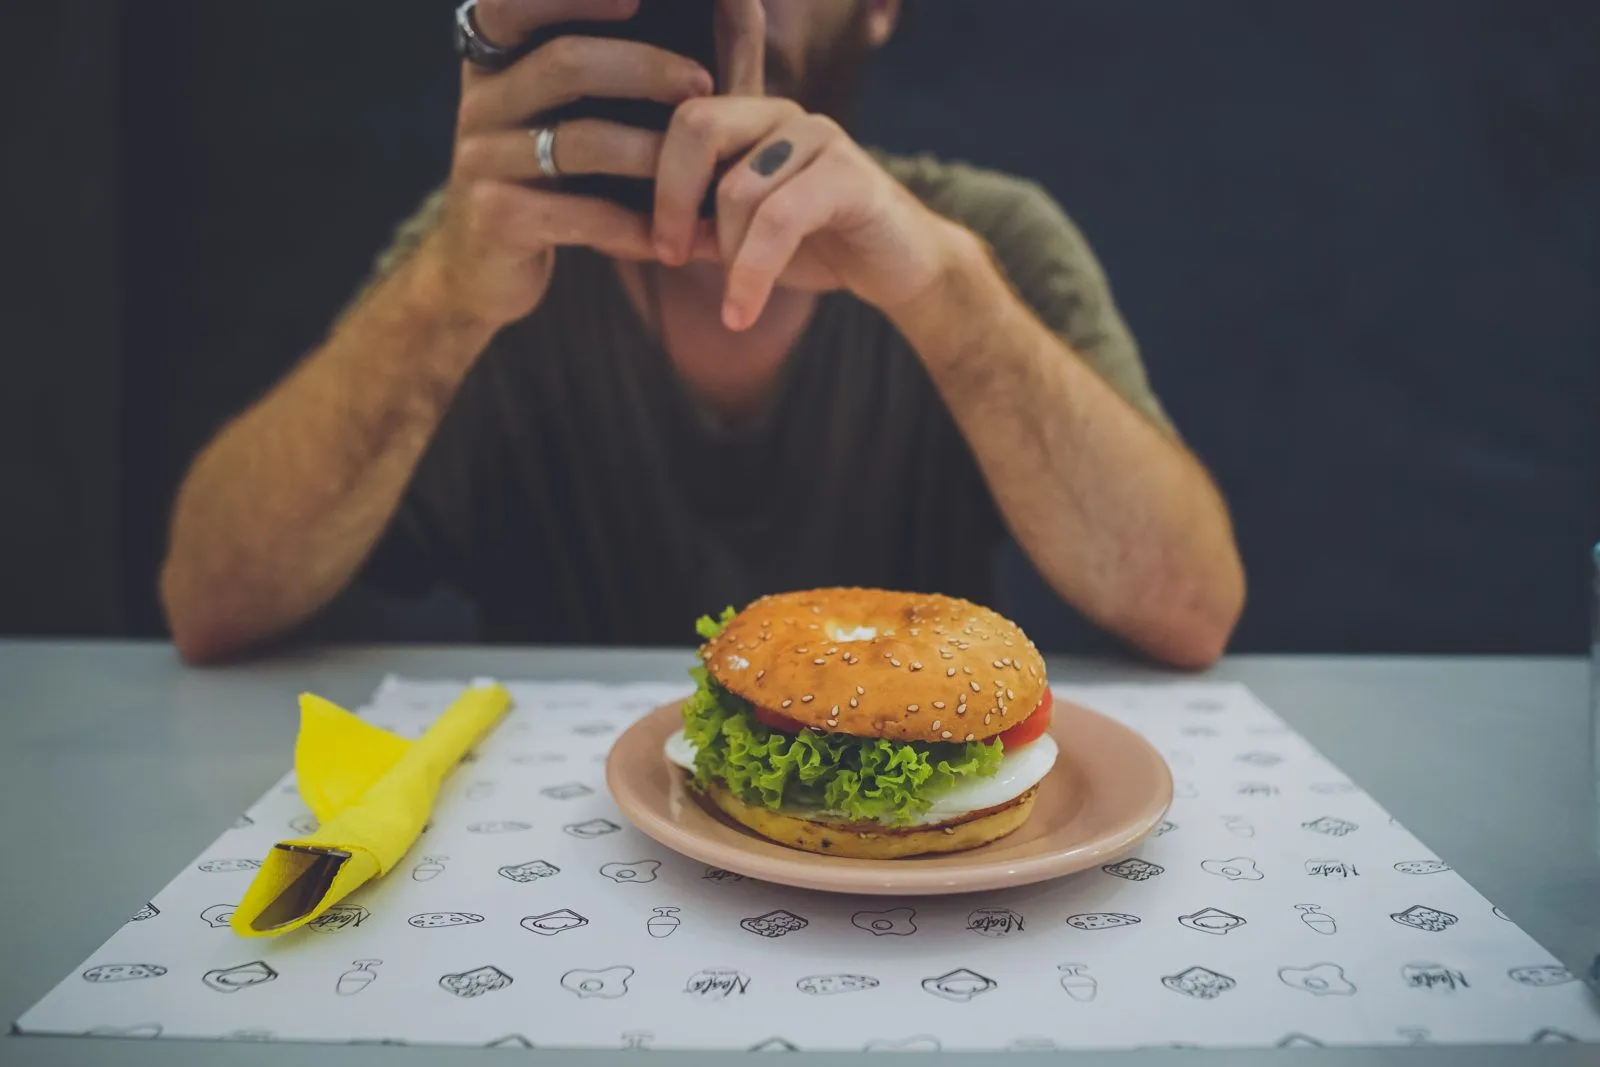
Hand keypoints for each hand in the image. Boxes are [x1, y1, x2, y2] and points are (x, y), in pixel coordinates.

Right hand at [415, 0, 749, 328]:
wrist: (481, 266)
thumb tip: (709, 14)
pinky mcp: (495, 218)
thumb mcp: (558, 114)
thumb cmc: (546, 177)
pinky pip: (580, 214)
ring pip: (579, 140)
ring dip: (653, 152)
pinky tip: (674, 235)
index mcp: (494, 60)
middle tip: (702, 85)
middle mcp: (480, 100)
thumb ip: (604, 67)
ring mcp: (480, 160)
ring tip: (705, 166)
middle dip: (645, 68)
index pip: (515, 5)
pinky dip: (635, 225)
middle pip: (565, 63)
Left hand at [649, 96, 971, 330]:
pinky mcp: (849, 174)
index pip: (679, 122)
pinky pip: (778, 220)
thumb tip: (615, 234)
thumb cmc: (818, 249)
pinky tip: (742, 312)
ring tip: (737, 299)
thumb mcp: (737, 242)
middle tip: (670, 255)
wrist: (900, 270)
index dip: (656, 182)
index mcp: (751, 121)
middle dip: (672, 198)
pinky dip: (751, 273)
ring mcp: (819, 137)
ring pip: (737, 188)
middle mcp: (782, 115)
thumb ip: (689, 230)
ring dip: (727, 256)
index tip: (655, 244)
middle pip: (696, 127)